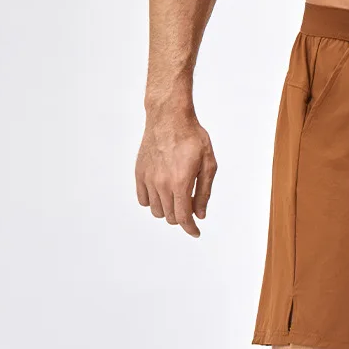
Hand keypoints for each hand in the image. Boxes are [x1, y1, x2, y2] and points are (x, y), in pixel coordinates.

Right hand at [135, 109, 216, 237]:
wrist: (169, 116)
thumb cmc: (192, 137)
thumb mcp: (208, 164)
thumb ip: (204, 192)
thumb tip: (199, 214)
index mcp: (180, 182)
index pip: (183, 217)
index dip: (190, 229)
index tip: (195, 232)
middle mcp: (161, 183)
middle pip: (170, 216)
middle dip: (182, 216)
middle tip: (190, 203)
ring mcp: (148, 178)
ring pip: (156, 211)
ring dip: (168, 210)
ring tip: (176, 196)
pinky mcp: (139, 172)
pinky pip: (143, 199)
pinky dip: (152, 202)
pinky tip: (161, 193)